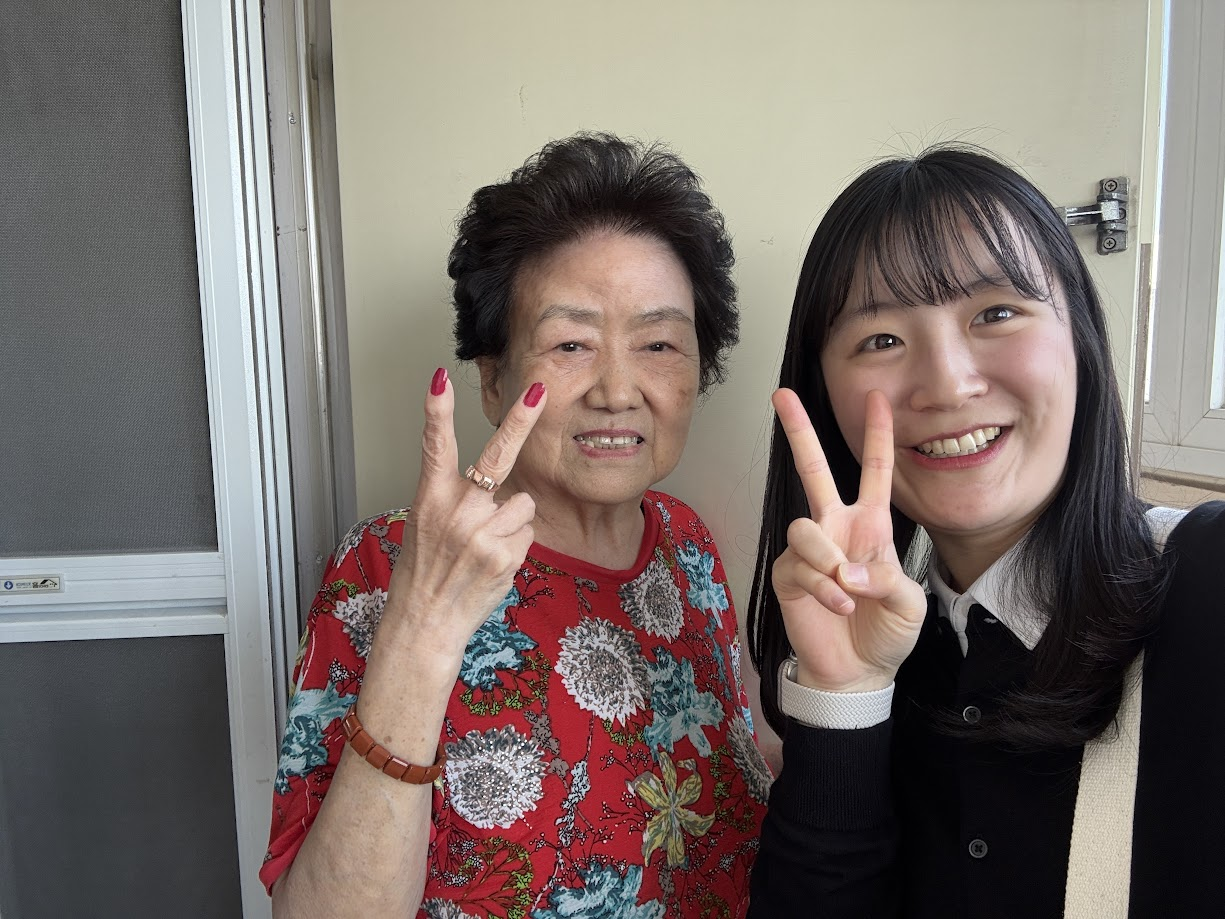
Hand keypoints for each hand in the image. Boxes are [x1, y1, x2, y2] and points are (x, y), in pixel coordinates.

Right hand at [379, 368, 546, 662]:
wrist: (426, 621)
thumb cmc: (427, 571)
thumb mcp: (427, 525)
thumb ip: (457, 498)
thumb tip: (495, 483)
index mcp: (430, 497)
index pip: (434, 445)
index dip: (437, 410)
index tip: (440, 379)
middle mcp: (456, 510)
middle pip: (497, 457)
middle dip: (520, 420)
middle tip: (538, 391)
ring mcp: (482, 532)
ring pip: (523, 504)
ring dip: (512, 523)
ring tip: (485, 546)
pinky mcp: (505, 554)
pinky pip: (527, 533)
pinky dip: (516, 546)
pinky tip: (492, 562)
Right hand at [771, 388, 926, 692]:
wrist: (857, 673)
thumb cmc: (886, 633)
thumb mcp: (908, 604)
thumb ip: (887, 579)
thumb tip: (848, 568)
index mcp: (871, 526)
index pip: (876, 472)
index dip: (877, 435)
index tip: (877, 396)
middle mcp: (836, 529)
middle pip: (814, 470)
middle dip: (799, 432)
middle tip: (782, 395)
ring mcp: (809, 552)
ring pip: (804, 527)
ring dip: (827, 560)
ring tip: (844, 590)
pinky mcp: (787, 576)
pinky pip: (798, 567)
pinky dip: (821, 589)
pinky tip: (836, 607)